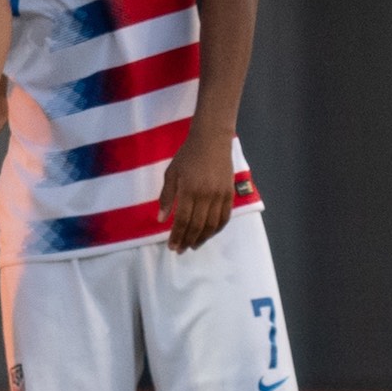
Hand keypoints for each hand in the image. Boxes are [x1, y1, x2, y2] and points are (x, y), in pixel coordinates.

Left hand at [159, 131, 236, 251]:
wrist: (212, 140)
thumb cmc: (187, 156)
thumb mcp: (171, 174)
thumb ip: (167, 197)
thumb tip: (161, 219)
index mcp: (189, 190)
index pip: (183, 220)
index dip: (177, 235)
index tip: (171, 246)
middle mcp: (207, 195)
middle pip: (198, 225)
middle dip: (188, 240)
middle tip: (180, 250)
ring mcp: (221, 195)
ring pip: (213, 224)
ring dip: (203, 238)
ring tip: (193, 246)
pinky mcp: (230, 193)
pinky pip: (225, 216)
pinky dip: (217, 228)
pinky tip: (209, 234)